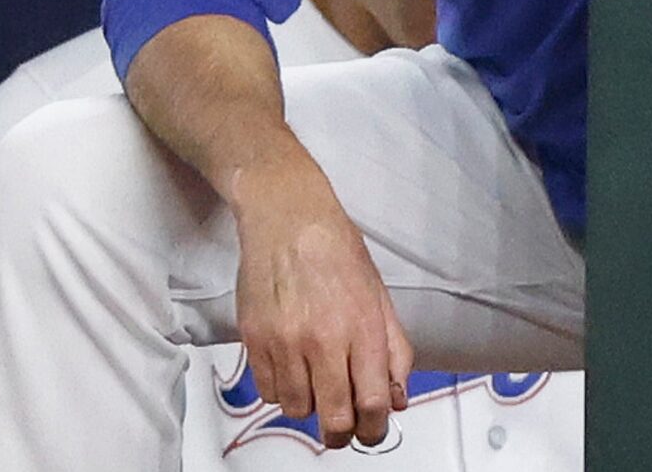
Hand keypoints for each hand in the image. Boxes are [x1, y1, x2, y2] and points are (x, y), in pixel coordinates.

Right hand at [228, 153, 413, 449]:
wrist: (287, 219)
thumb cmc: (338, 251)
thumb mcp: (380, 297)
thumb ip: (394, 351)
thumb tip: (397, 399)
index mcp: (362, 327)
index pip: (373, 403)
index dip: (376, 429)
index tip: (374, 430)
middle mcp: (322, 340)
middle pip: (333, 419)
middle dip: (343, 433)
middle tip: (346, 426)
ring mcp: (284, 343)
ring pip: (297, 410)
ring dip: (311, 407)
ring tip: (318, 382)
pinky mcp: (254, 341)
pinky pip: (268, 392)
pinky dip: (282, 391)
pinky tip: (293, 368)